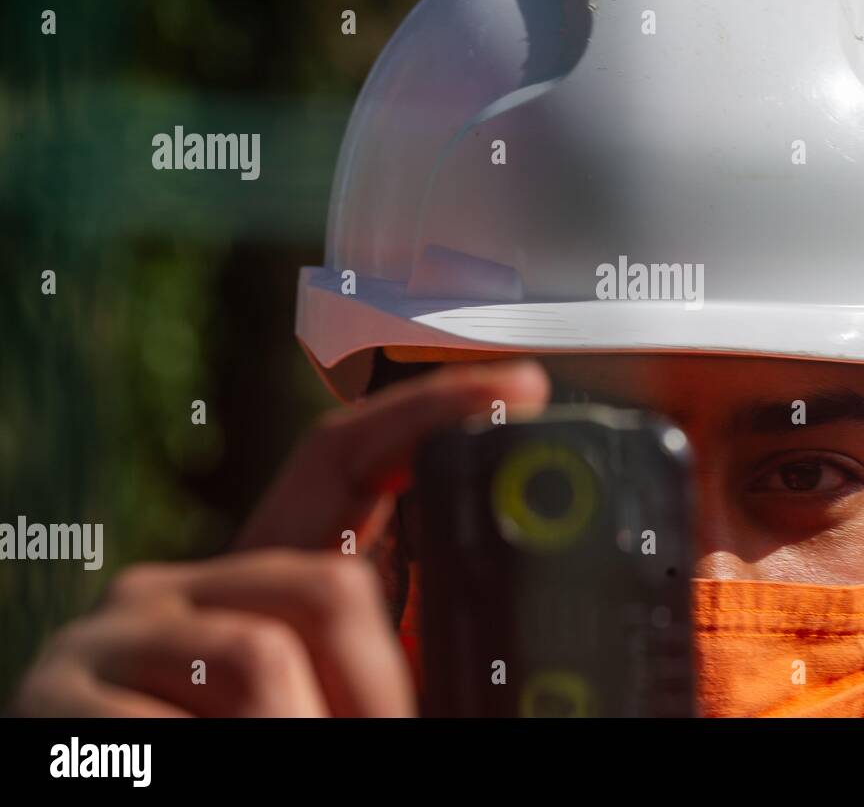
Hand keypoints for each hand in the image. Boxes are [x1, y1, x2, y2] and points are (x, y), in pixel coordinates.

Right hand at [10, 359, 549, 715]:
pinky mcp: (53, 701)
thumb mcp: (319, 700)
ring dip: (305, 734)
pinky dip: (210, 768)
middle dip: (379, 686)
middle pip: (327, 584)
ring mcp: (109, 640)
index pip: (341, 464)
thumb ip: (376, 652)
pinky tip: (181, 774)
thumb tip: (487, 626)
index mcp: (252, 587)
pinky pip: (180, 728)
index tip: (519, 387)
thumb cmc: (239, 748)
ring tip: (289, 761)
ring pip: (263, 658)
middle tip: (382, 740)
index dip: (430, 413)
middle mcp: (174, 589)